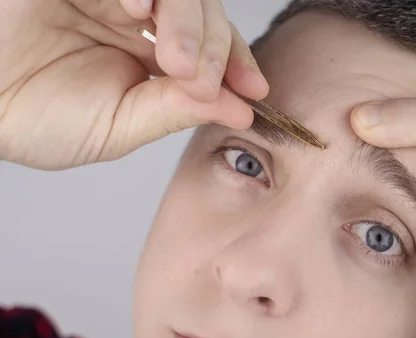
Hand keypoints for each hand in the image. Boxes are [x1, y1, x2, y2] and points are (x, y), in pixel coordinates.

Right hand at [0, 0, 267, 169]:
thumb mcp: (120, 126)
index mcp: (150, 52)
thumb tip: (238, 110)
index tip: (254, 92)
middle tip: (205, 83)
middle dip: (215, 47)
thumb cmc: (39, 119)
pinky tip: (141, 12)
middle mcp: (137, 16)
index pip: (211, 45)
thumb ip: (176, 110)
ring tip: (178, 61)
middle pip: (202, 10)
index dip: (236, 63)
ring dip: (188, 20)